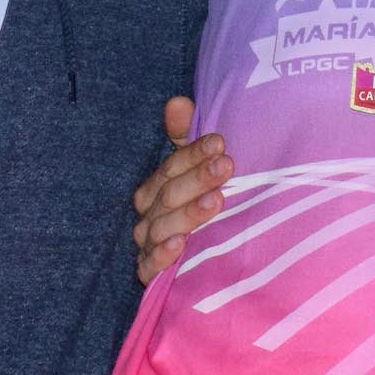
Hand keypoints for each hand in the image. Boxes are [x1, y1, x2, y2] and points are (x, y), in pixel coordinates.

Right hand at [133, 97, 232, 283]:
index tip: (220, 142)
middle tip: (226, 166)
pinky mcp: (149, 273)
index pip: (171, 166)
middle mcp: (149, 214)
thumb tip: (177, 101)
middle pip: (169, 193)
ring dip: (189, 213)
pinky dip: (162, 255)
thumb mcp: (198, 171)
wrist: (204, 266)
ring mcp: (148, 244)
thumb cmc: (200, 208)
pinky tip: (181, 245)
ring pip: (162, 226)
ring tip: (216, 201)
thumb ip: (186, 138)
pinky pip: (149, 265)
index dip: (193, 154)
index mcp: (157, 187)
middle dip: (197, 178)